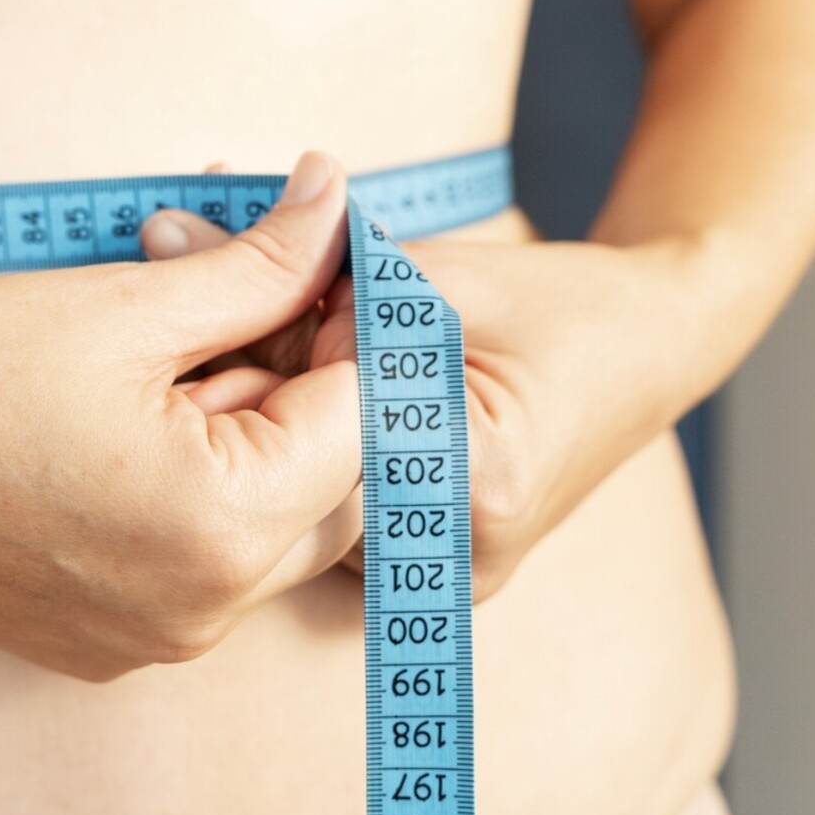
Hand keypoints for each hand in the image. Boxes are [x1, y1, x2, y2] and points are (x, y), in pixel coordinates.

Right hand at [0, 153, 370, 680]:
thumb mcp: (125, 303)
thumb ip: (262, 263)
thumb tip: (340, 202)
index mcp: (218, 526)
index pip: (368, 423)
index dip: (361, 330)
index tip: (331, 265)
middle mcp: (200, 613)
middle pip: (335, 490)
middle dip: (310, 390)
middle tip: (242, 306)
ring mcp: (150, 641)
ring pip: (270, 531)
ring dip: (252, 441)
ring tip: (160, 369)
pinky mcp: (105, 644)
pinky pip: (202, 569)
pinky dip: (197, 496)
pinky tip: (121, 431)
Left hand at [141, 181, 703, 599]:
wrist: (652, 345)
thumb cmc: (555, 300)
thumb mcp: (422, 269)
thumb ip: (290, 265)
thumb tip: (161, 236)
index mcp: (474, 483)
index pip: (307, 431)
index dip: (243, 363)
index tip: (197, 304)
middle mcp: (456, 559)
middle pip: (295, 478)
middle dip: (241, 394)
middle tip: (201, 330)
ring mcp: (443, 577)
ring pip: (302, 499)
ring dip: (269, 421)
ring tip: (256, 352)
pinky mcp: (429, 570)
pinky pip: (333, 509)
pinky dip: (306, 446)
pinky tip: (288, 388)